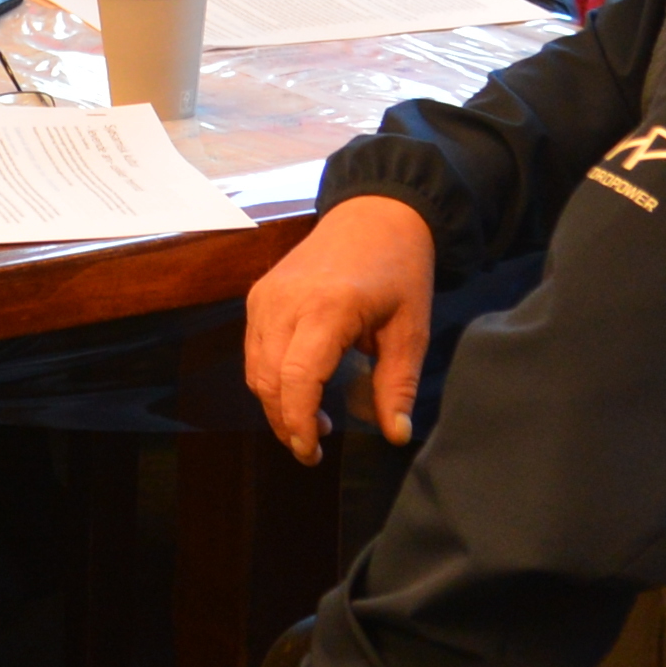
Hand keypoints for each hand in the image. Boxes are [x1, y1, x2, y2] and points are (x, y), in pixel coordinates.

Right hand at [241, 194, 435, 459]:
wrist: (375, 214)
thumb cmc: (399, 271)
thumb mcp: (411, 329)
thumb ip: (398, 385)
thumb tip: (396, 436)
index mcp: (328, 308)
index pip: (296, 379)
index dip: (298, 422)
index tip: (313, 452)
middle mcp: (286, 301)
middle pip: (268, 380)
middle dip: (285, 423)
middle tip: (314, 449)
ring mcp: (267, 296)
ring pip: (255, 369)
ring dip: (275, 404)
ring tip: (311, 422)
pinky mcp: (259, 294)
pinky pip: (253, 349)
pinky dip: (268, 379)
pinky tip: (298, 390)